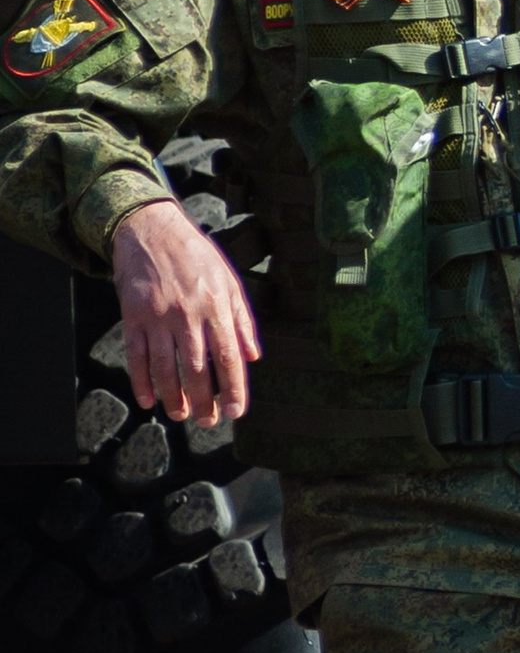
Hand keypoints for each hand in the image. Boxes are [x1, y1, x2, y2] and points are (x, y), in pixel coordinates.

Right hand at [112, 198, 260, 426]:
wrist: (152, 230)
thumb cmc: (196, 257)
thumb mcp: (229, 281)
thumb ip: (242, 320)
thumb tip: (254, 357)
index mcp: (216, 307)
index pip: (228, 357)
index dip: (233, 388)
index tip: (236, 412)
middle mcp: (188, 315)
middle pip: (197, 369)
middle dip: (203, 401)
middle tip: (207, 422)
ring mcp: (158, 317)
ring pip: (165, 368)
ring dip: (173, 397)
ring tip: (180, 414)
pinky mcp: (133, 316)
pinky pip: (136, 356)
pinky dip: (141, 381)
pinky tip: (148, 399)